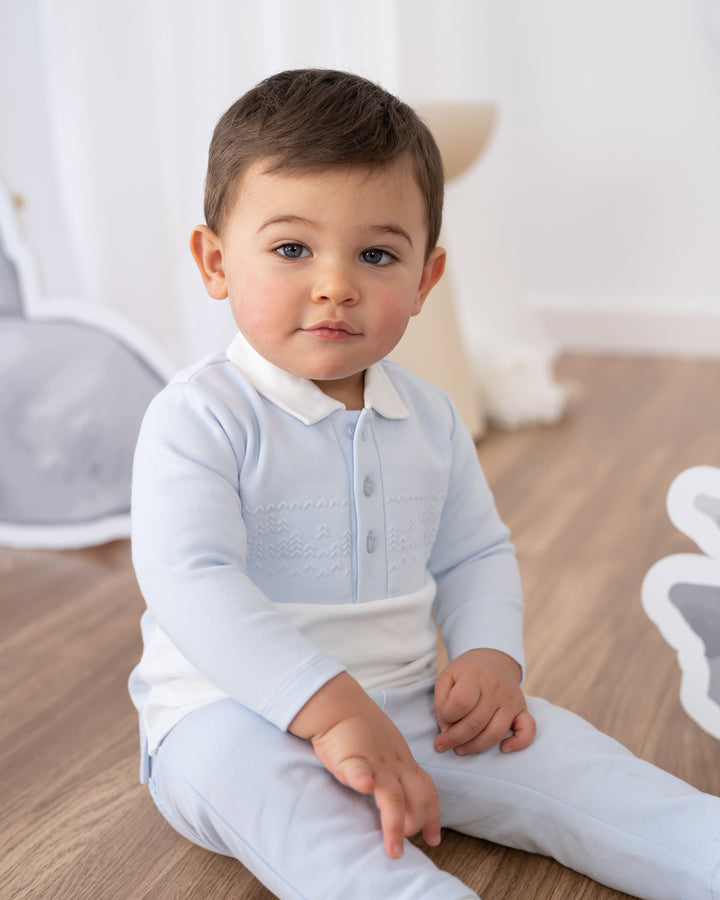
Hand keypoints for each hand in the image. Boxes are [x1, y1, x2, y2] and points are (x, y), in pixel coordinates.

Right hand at [289, 673, 440, 858]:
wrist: (338, 704)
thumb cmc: (359, 728)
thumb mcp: (386, 749)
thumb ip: (395, 771)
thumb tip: (403, 798)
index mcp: (403, 761)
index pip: (427, 790)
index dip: (433, 815)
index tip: (434, 839)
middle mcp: (394, 764)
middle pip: (417, 796)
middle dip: (417, 824)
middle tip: (407, 845)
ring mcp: (373, 761)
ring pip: (391, 794)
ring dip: (395, 824)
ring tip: (393, 849)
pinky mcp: (349, 757)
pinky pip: (357, 769)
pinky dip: (362, 779)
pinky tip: (364, 787)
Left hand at [433, 649, 535, 754]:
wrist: (493, 660)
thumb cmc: (466, 673)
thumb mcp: (446, 678)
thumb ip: (441, 702)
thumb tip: (447, 729)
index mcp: (474, 676)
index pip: (460, 702)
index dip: (446, 717)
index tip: (441, 720)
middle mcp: (496, 688)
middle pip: (476, 722)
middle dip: (455, 739)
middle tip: (442, 744)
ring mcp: (511, 700)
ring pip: (495, 733)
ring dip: (475, 747)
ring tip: (460, 749)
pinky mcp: (522, 710)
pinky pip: (528, 731)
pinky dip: (518, 744)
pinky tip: (504, 749)